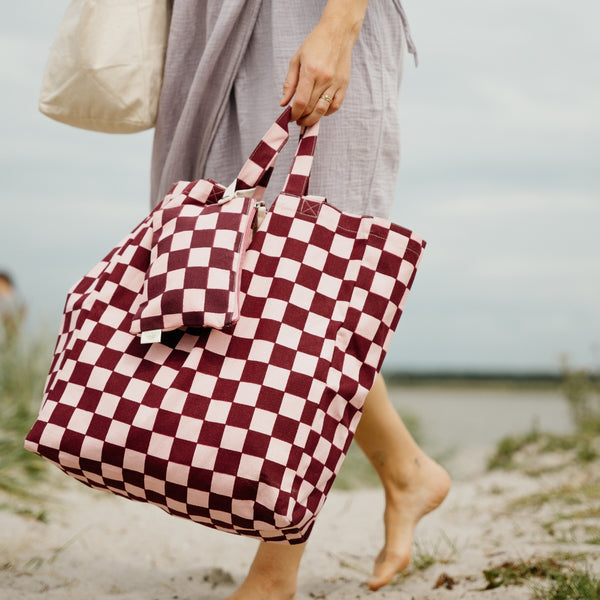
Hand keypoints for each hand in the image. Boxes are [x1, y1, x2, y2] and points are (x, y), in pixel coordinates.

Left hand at [280, 3, 366, 125]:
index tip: (290, 117)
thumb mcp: (296, 59)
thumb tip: (283, 103)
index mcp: (310, 71)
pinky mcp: (344, 85)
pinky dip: (327, 113)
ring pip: (323, 110)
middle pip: (310, 108)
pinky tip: (320, 111)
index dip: (293, 114)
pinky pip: (335, 106)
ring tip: (306, 119)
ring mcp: (335, 83)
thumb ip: (289, 83)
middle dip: (301, 118)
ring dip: (313, 119)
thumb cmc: (314, 44)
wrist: (338, 32)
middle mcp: (324, 79)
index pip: (300, 102)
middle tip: (297, 119)